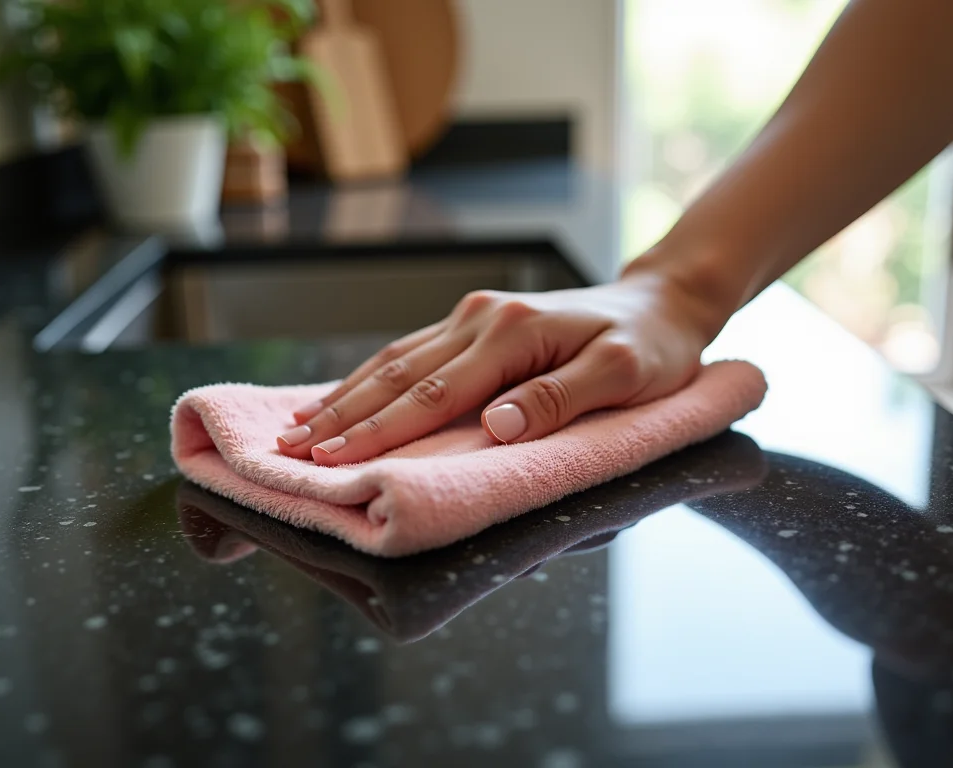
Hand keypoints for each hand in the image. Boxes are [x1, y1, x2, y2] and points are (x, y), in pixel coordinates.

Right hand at [275, 272, 720, 465]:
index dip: (380, 429)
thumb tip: (496, 426)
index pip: (434, 393)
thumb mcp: (626, 374)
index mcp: (513, 333)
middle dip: (342, 416)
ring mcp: (475, 316)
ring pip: (395, 359)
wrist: (663, 302)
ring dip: (346, 396)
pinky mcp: (475, 321)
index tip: (334, 457)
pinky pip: (412, 351)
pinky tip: (345, 395)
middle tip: (290, 451)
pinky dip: (371, 378)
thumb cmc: (652, 346)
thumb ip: (561, 398)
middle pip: (399, 375)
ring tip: (299, 428)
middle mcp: (482, 318)